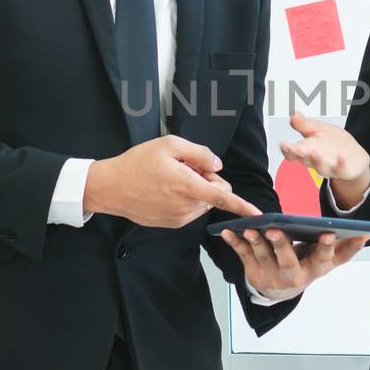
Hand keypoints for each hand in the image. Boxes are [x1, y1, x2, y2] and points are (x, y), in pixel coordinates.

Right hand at [85, 135, 260, 227]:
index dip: (243, 205)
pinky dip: (185, 199)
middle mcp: (186, 207)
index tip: (258, 214)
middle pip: (214, 194)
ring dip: (196, 191)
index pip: (222, 197)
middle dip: (208, 181)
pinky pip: (190, 210)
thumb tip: (218, 166)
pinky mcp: (172, 224)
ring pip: (203, 203)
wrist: (110, 188)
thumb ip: (199, 153)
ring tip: (171, 179)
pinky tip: (165, 190)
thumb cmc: (137, 163)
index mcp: (187, 186)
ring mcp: (179, 218)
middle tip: (185, 168)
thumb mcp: (168, 145)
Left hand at [219, 227, 369, 301]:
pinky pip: (242, 256)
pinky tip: (227, 232)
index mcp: (314, 270)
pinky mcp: (252, 271)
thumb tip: (369, 233)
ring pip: (262, 258)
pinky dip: (234, 243)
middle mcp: (292, 276)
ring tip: (250, 228)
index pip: (323, 259)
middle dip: (281, 246)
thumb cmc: (308, 268)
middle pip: (287, 261)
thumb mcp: (329, 262)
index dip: (327, 247)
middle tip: (275, 230)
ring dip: (255, 243)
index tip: (329, 232)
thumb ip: (347, 248)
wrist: (281, 291)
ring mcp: (271, 275)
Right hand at [278, 112, 369, 210]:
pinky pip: (341, 169)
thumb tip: (293, 114)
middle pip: (305, 160)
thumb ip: (304, 124)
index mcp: (307, 150)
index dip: (287, 150)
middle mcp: (316, 161)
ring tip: (315, 153)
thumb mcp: (317, 129)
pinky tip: (341, 157)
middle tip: (297, 149)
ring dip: (317, 161)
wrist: (353, 155)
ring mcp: (329, 167)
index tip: (283, 144)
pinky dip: (341, 164)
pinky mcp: (343, 170)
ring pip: (321, 168)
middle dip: (300, 155)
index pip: (293, 153)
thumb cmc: (332, 142)